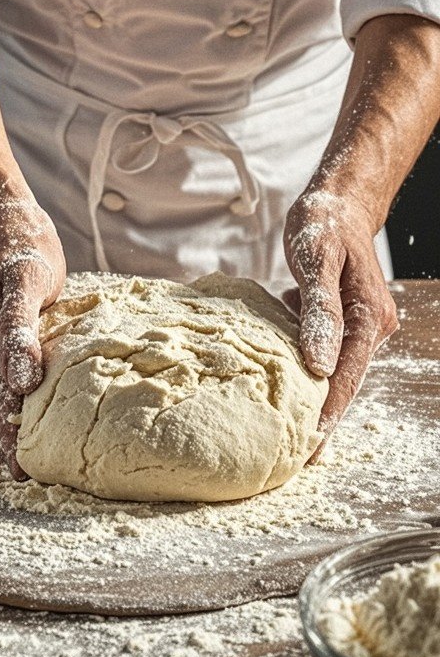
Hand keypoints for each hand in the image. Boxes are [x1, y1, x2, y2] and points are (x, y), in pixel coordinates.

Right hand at [0, 194, 65, 477]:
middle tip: (29, 473)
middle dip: (8, 436)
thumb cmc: (21, 246)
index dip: (9, 432)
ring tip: (29, 454)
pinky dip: (8, 396)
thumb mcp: (28, 279)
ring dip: (7, 419)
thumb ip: (21, 329)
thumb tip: (22, 381)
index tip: (22, 465)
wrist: (1, 220)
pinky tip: (22, 412)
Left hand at [283, 189, 397, 460]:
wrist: (338, 199)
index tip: (310, 446)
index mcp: (370, 318)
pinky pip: (325, 350)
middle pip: (344, 380)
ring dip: (312, 395)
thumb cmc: (325, 224)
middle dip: (322, 415)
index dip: (328, 412)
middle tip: (296, 457)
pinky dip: (306, 367)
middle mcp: (372, 326)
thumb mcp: (318, 262)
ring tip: (287, 431)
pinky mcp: (343, 317)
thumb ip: (319, 313)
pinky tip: (282, 385)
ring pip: (335, 368)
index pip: (347, 377)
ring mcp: (360, 323)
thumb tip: (318, 365)